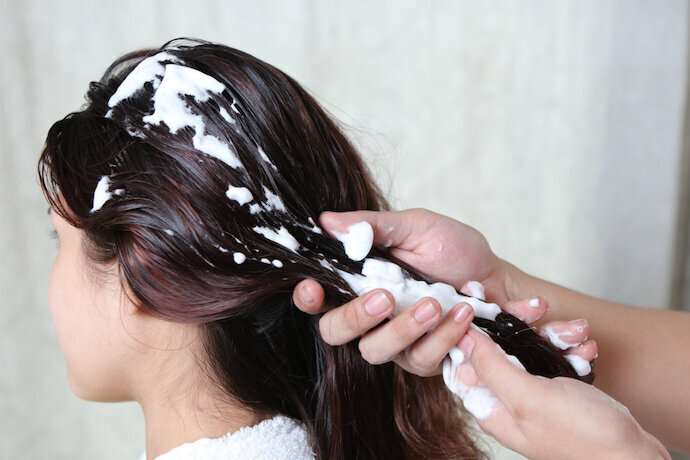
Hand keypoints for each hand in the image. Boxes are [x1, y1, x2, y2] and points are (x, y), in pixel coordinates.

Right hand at [293, 209, 595, 375]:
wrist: (498, 279)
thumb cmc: (454, 250)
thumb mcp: (415, 227)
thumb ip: (372, 227)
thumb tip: (327, 220)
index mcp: (359, 280)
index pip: (320, 296)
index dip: (309, 297)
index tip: (314, 288)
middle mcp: (370, 315)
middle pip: (334, 331)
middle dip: (354, 317)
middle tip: (384, 298)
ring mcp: (394, 341)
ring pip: (375, 350)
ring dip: (404, 329)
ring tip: (436, 304)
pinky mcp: (423, 358)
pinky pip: (420, 359)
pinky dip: (443, 337)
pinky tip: (463, 314)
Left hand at [450, 328, 668, 459]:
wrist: (634, 456)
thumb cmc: (583, 437)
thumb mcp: (529, 399)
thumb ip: (492, 368)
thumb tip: (461, 337)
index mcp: (489, 405)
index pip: (463, 360)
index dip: (468, 329)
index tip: (478, 301)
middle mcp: (506, 399)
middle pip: (498, 348)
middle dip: (521, 327)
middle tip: (540, 310)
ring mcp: (532, 393)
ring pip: (530, 348)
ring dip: (554, 336)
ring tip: (577, 334)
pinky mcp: (556, 389)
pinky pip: (555, 357)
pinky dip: (570, 349)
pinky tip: (586, 348)